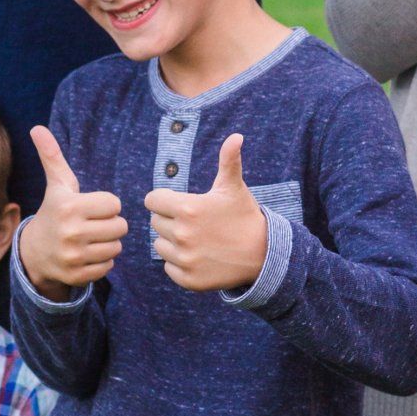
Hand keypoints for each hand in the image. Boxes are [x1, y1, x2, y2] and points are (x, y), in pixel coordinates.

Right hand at [17, 126, 126, 293]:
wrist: (34, 252)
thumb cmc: (55, 212)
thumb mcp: (57, 185)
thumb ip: (52, 156)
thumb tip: (37, 127)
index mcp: (69, 207)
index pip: (114, 204)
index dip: (106, 204)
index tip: (92, 206)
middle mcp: (70, 232)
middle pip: (120, 226)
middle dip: (111, 224)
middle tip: (94, 224)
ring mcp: (73, 257)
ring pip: (117, 247)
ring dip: (109, 242)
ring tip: (92, 238)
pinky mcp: (77, 276)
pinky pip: (109, 266)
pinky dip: (102, 261)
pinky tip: (87, 254)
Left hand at [144, 133, 268, 293]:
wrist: (263, 255)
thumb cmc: (244, 216)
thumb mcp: (234, 187)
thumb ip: (228, 160)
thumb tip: (236, 136)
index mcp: (188, 208)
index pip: (153, 201)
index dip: (165, 200)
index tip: (182, 203)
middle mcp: (182, 234)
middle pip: (156, 223)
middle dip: (170, 220)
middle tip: (195, 222)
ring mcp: (184, 259)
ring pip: (160, 245)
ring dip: (173, 242)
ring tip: (197, 239)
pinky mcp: (187, 279)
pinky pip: (168, 266)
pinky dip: (179, 262)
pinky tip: (199, 255)